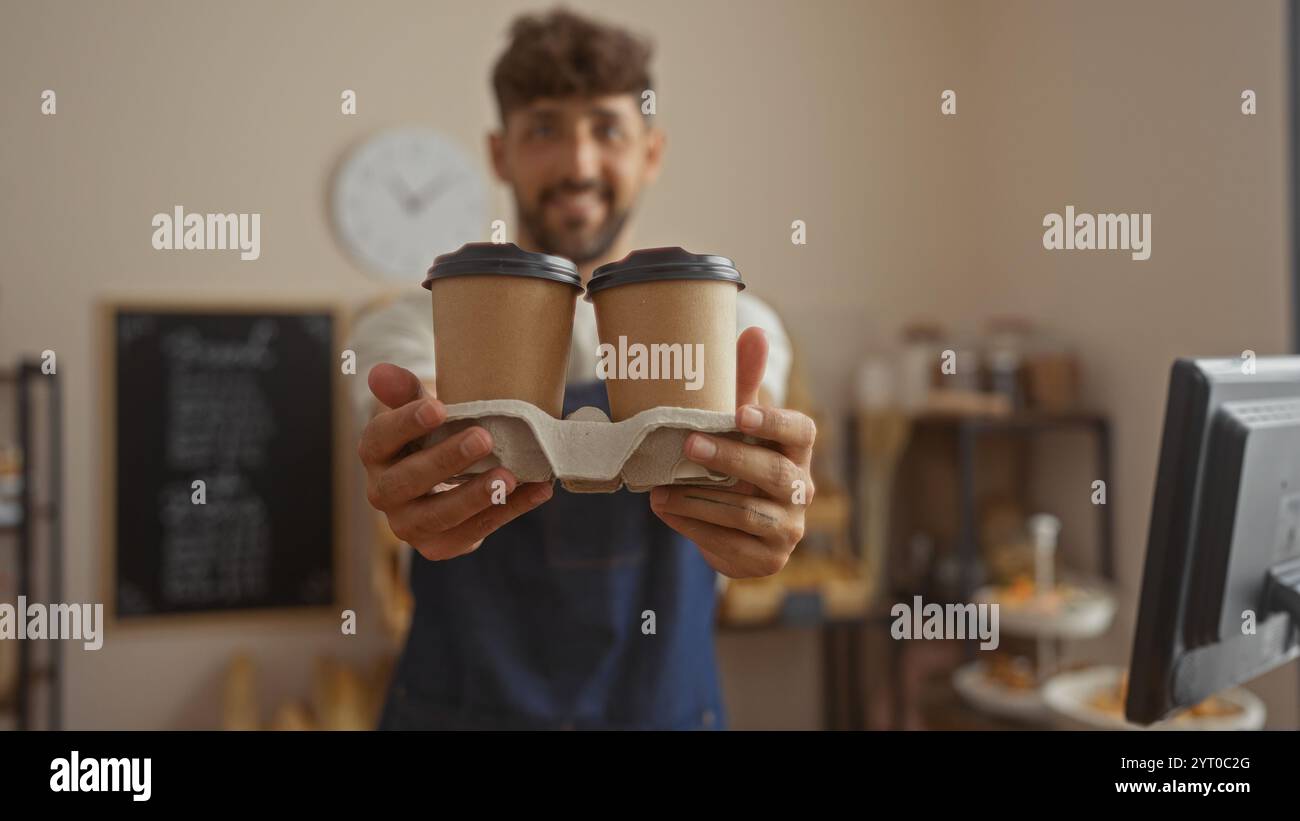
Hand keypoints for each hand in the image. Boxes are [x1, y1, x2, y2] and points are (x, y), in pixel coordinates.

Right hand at [358, 363, 553, 560]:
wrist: (442, 481)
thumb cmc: (431, 437)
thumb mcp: (420, 410)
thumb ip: (406, 392)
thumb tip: (381, 372)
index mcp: (375, 453)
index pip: (380, 437)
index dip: (406, 423)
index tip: (438, 408)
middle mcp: (383, 492)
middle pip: (407, 480)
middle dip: (446, 461)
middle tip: (483, 439)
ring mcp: (409, 524)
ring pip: (439, 516)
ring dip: (476, 497)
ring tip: (509, 477)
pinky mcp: (438, 546)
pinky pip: (473, 532)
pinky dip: (508, 512)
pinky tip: (537, 491)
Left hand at [649, 327, 816, 577]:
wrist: (734, 531)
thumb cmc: (736, 464)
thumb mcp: (738, 426)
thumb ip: (743, 383)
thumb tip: (754, 332)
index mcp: (797, 452)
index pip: (801, 432)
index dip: (775, 422)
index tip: (741, 413)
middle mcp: (802, 490)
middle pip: (773, 474)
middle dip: (729, 459)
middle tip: (688, 445)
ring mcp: (789, 528)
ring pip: (746, 513)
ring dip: (699, 499)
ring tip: (661, 490)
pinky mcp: (769, 559)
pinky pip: (729, 542)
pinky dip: (693, 526)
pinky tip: (666, 510)